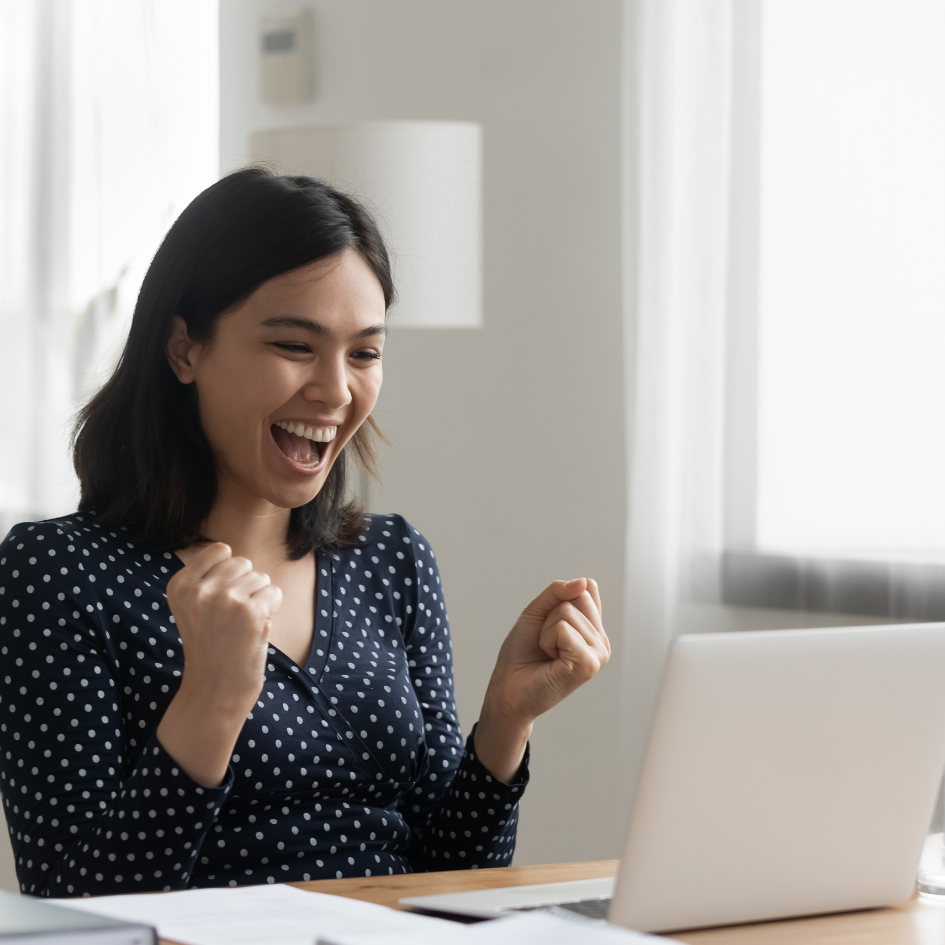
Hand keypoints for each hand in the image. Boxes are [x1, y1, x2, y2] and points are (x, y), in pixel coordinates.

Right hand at [157, 543, 281, 785]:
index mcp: (179, 585)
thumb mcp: (192, 606)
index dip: (229, 574)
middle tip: (232, 618)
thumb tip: (230, 551)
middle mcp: (199, 589)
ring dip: (259, 599)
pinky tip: (255, 630)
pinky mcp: (250, 612)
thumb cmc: (210, 645)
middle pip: (242, 562)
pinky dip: (272, 610)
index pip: (220, 550)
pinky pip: (274, 593)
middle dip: (246, 586)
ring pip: (261, 577)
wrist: (215, 690)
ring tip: (241, 626)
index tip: (219, 601)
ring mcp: (225, 599)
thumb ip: (206, 577)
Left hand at [474, 579, 609, 781]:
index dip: (559, 598)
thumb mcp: (537, 611)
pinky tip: (551, 660)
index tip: (549, 623)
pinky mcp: (588, 665)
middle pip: (578, 596)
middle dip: (551, 615)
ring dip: (547, 631)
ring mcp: (598, 653)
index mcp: (593, 628)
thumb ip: (558, 591)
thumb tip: (584, 582)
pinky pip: (565, 630)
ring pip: (567, 612)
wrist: (508, 687)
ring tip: (548, 652)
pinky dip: (548, 640)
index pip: (586, 588)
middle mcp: (600, 640)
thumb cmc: (522, 653)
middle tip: (546, 641)